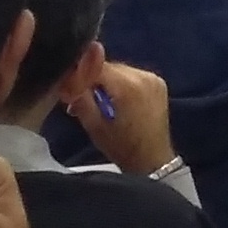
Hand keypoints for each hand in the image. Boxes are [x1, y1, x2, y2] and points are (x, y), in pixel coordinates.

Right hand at [60, 52, 176, 175]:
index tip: (71, 89)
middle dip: (94, 78)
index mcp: (128, 86)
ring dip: (107, 81)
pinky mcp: (158, 83)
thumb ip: (80, 98)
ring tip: (102, 102)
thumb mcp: (94, 126)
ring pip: (119, 69)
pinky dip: (121, 83)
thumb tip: (68, 79)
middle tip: (83, 98)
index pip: (96, 66)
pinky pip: (132, 75)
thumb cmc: (122, 148)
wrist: (153, 161)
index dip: (80, 75)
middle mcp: (143, 76)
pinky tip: (118, 100)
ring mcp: (153, 78)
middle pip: (108, 66)